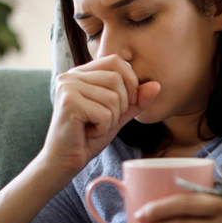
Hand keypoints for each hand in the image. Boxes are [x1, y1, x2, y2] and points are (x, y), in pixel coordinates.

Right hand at [40, 54, 160, 175]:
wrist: (64, 160)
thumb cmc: (89, 136)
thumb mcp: (118, 115)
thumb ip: (136, 100)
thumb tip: (157, 85)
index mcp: (82, 73)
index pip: (116, 62)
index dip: (130, 81)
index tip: (125, 104)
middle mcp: (72, 75)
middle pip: (117, 79)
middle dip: (120, 106)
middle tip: (102, 120)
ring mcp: (68, 87)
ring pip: (113, 98)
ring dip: (111, 119)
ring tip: (94, 126)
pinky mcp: (68, 102)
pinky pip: (104, 113)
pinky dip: (103, 128)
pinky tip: (88, 132)